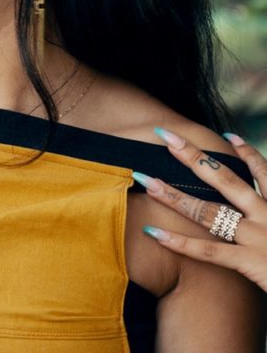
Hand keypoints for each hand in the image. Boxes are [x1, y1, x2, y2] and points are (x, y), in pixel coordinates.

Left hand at [135, 129, 266, 290]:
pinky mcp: (252, 263)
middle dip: (193, 156)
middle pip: (226, 179)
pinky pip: (208, 252)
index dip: (246, 153)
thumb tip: (261, 207)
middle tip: (166, 136)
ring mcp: (259, 238)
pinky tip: (152, 232)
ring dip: (174, 194)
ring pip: (209, 211)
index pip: (264, 173)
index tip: (228, 136)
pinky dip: (178, 242)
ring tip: (145, 180)